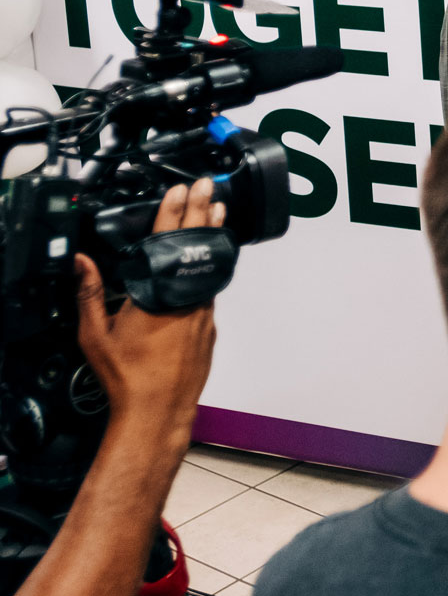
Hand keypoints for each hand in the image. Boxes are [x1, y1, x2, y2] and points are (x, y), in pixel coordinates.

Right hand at [74, 181, 222, 443]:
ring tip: (217, 209)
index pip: (166, 244)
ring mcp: (202, 312)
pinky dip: (210, 265)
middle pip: (195, 247)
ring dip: (210, 235)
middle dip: (201, 211)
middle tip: (209, 186)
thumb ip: (89, 293)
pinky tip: (211, 255)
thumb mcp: (96, 334)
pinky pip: (210, 287)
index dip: (172, 213)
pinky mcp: (210, 325)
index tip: (179, 190)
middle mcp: (186, 300)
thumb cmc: (128, 378)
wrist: (159, 409)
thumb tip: (81, 263)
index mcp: (156, 296)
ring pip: (208, 265)